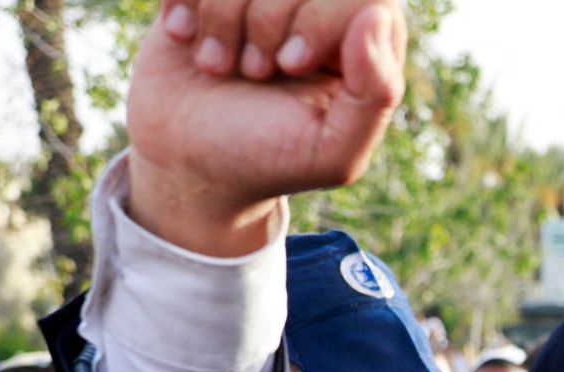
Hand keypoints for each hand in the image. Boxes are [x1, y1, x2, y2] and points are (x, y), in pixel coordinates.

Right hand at [126, 0, 407, 254]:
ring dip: (223, 18)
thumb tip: (376, 16)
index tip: (290, 65)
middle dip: (269, 22)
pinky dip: (186, 3)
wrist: (188, 162)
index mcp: (362, 41)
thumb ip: (376, 94)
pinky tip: (187, 38)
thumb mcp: (332, 152)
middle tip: (255, 72)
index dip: (319, 20)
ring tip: (218, 66)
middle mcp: (316, 6)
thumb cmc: (266, 158)